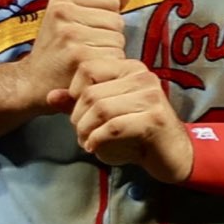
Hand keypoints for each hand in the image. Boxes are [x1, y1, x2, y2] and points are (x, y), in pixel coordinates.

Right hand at [24, 0, 126, 111]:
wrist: (33, 82)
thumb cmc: (57, 51)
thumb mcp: (71, 20)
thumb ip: (101, 5)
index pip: (112, 1)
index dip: (106, 20)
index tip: (85, 31)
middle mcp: (63, 12)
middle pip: (117, 21)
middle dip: (109, 37)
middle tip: (86, 49)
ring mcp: (70, 33)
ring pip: (118, 40)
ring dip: (111, 53)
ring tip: (87, 59)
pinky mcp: (79, 54)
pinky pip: (116, 57)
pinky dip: (109, 67)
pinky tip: (91, 71)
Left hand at [65, 59, 195, 180]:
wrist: (173, 155)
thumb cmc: (137, 134)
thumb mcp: (104, 115)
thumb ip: (79, 104)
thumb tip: (50, 96)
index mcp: (130, 68)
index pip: (88, 68)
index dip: (73, 93)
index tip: (77, 114)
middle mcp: (143, 76)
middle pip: (91, 93)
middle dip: (78, 118)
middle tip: (81, 134)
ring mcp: (151, 96)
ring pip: (100, 109)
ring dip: (86, 131)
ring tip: (87, 142)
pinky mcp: (155, 118)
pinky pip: (114, 127)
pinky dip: (98, 140)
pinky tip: (96, 148)